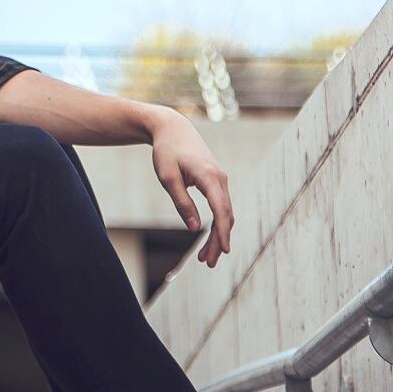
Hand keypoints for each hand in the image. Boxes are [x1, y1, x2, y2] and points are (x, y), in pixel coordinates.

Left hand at [148, 109, 234, 267]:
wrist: (172, 128)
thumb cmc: (167, 152)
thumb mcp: (168, 178)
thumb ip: (182, 203)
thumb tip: (194, 228)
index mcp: (209, 177)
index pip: (221, 209)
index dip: (223, 232)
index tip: (224, 251)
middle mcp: (220, 179)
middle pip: (225, 215)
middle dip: (219, 241)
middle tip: (209, 263)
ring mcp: (220, 180)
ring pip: (224, 213)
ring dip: (217, 235)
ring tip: (205, 257)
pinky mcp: (215, 182)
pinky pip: (220, 206)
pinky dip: (216, 224)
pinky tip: (207, 237)